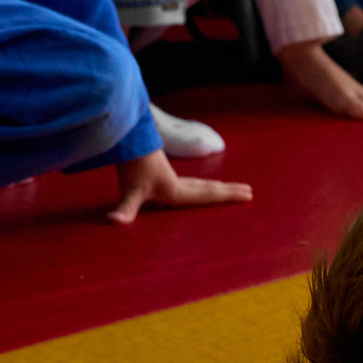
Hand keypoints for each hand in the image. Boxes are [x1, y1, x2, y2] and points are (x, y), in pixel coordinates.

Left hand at [107, 150, 251, 222]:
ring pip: (201, 184)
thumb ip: (125, 208)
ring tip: (231, 189)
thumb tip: (114, 221)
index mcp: (176, 191)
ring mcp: (172, 178)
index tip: (248, 194)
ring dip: (217, 187)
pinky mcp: (163, 174)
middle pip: (209, 188)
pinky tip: (197, 189)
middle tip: (248, 191)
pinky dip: (201, 186)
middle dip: (229, 191)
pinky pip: (190, 184)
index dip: (228, 196)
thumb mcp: (129, 191)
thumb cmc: (131, 167)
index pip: (207, 195)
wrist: (128, 142)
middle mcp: (178, 184)